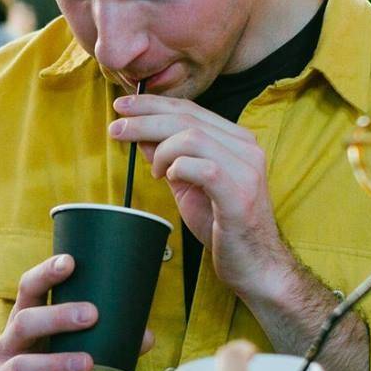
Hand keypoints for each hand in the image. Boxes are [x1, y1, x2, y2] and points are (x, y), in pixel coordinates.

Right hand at [0, 253, 151, 370]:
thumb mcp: (68, 353)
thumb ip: (101, 343)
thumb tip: (147, 335)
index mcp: (22, 322)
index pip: (28, 290)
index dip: (46, 274)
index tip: (70, 262)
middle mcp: (7, 345)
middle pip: (24, 322)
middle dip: (56, 317)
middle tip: (91, 315)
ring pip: (23, 366)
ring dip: (56, 363)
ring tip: (88, 362)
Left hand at [110, 95, 292, 302]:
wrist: (255, 265)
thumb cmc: (222, 226)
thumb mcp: (188, 185)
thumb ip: (168, 158)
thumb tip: (140, 135)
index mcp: (236, 140)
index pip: (190, 109)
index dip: (153, 104)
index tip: (122, 106)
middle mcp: (246, 148)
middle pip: (187, 118)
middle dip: (144, 119)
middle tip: (116, 129)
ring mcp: (246, 169)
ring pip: (192, 137)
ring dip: (162, 150)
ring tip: (155, 172)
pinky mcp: (240, 193)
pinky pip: (203, 168)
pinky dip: (178, 169)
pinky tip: (171, 180)